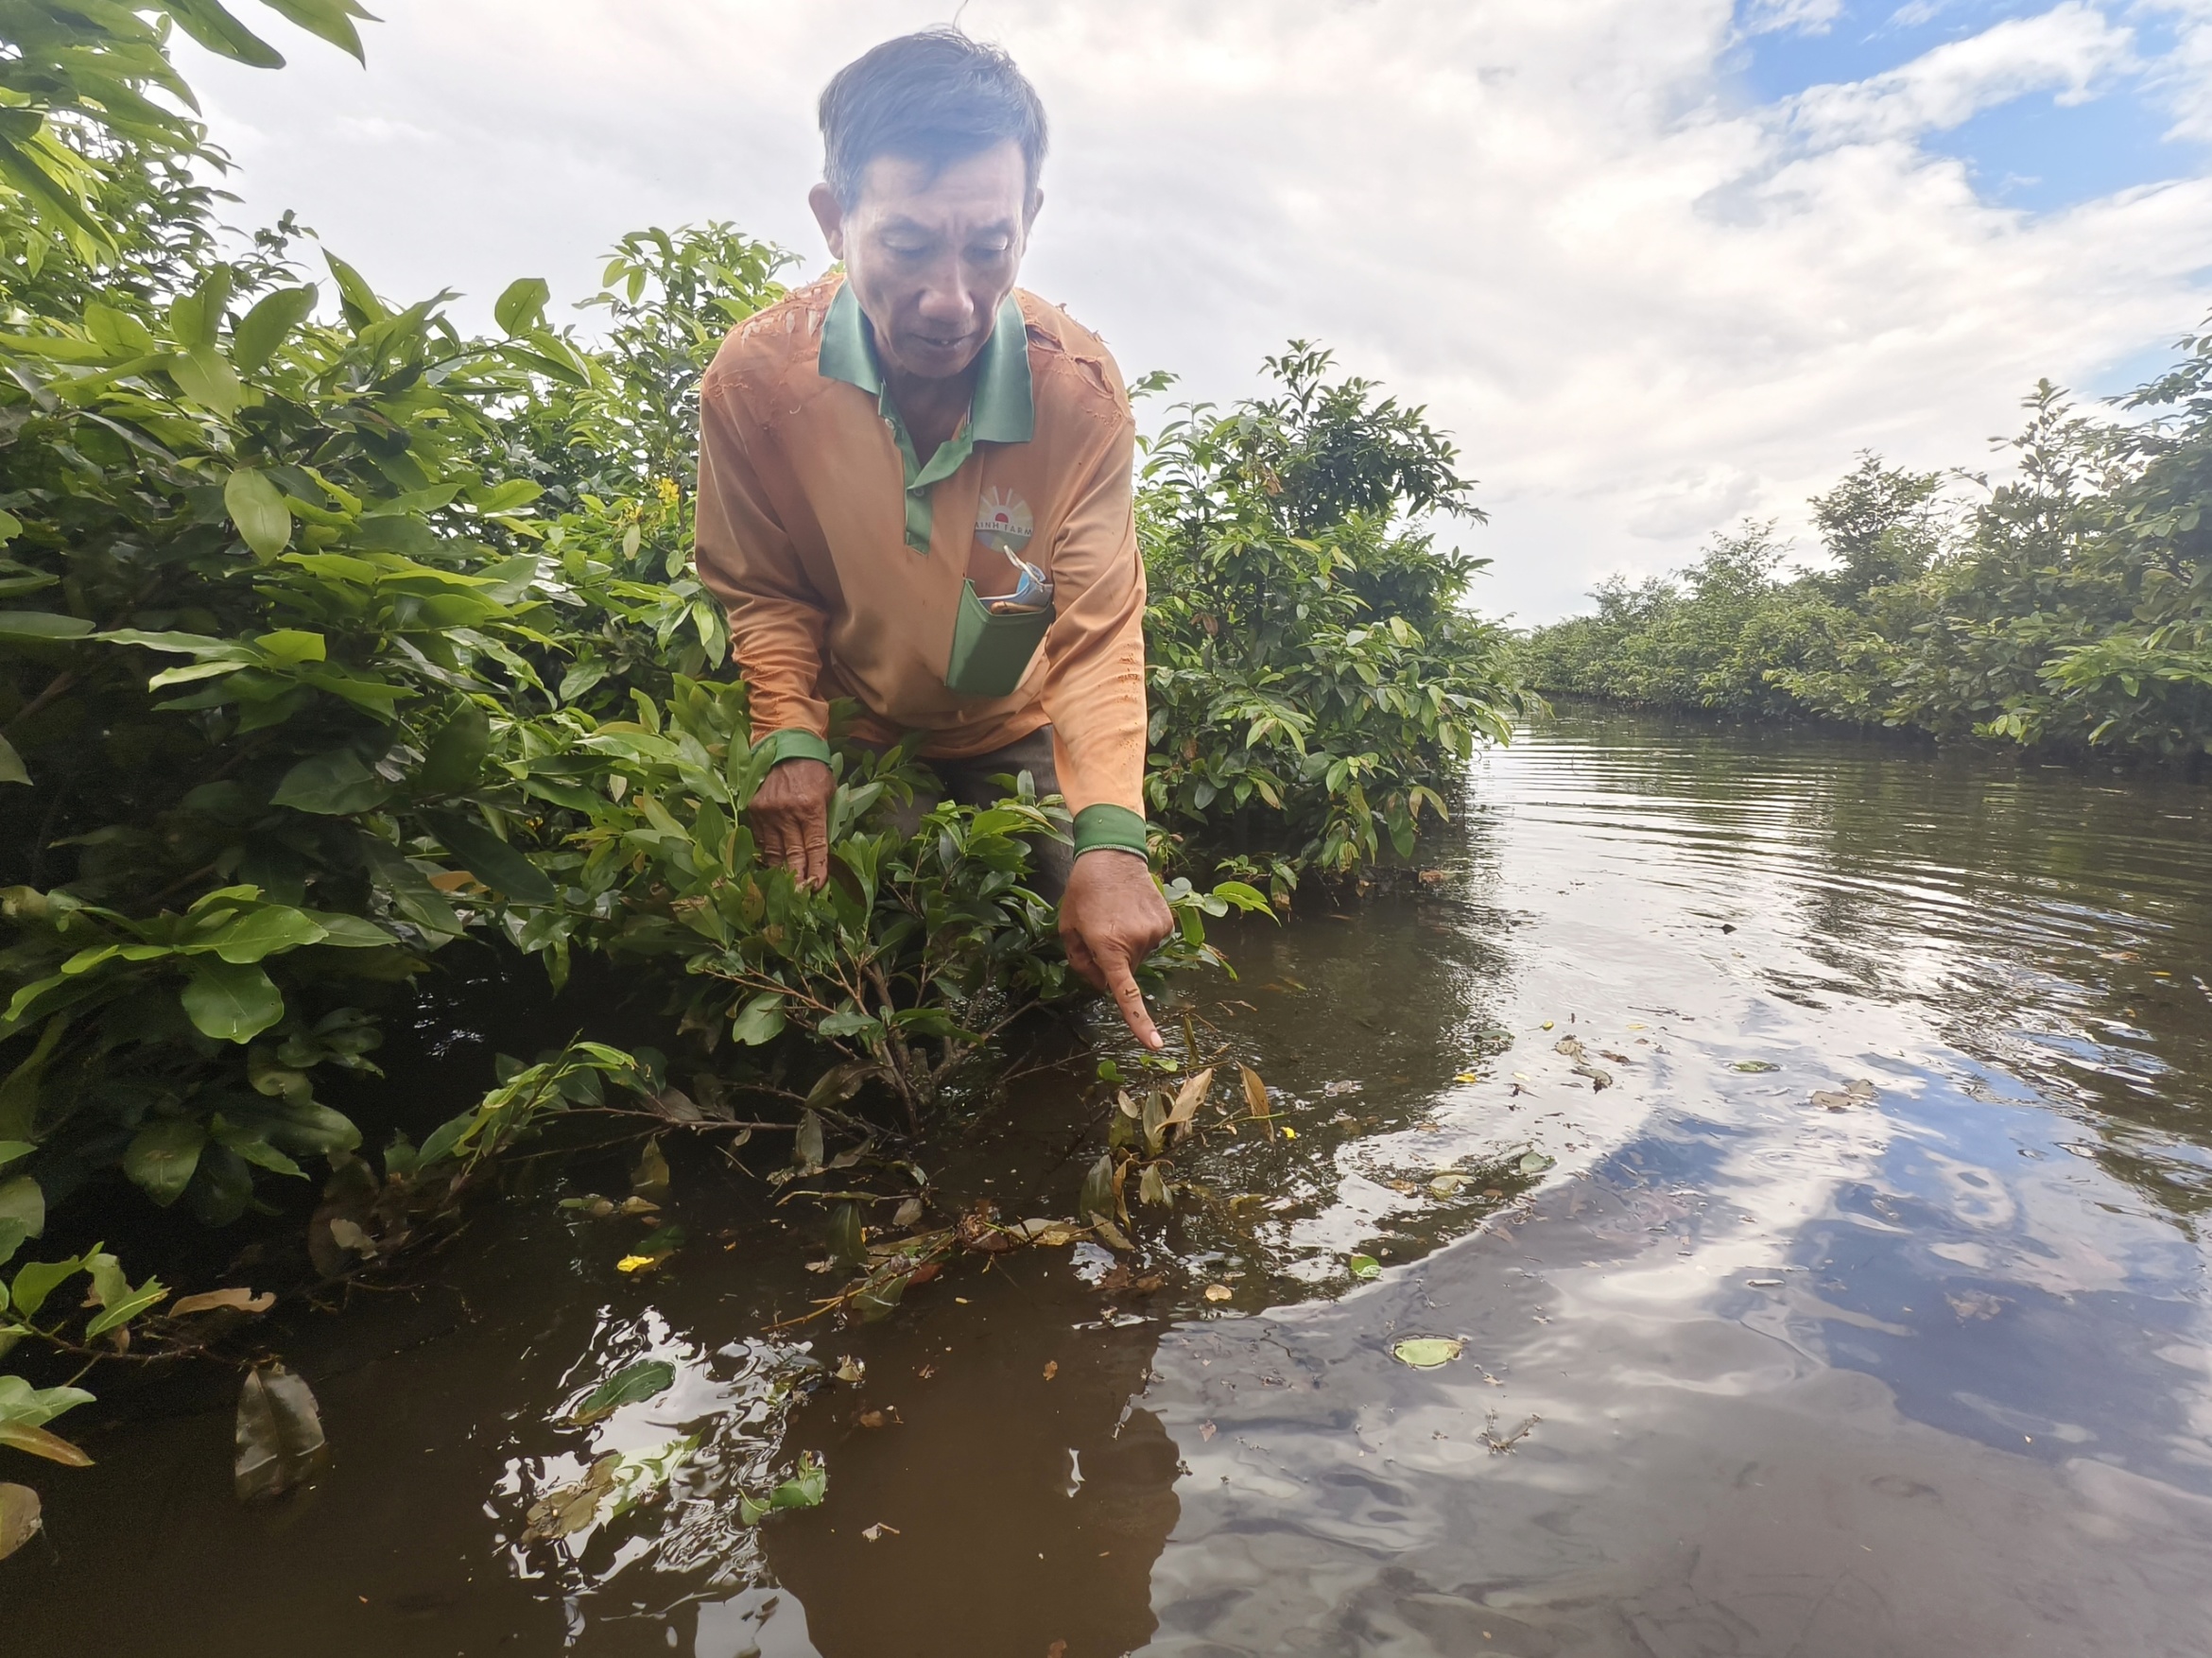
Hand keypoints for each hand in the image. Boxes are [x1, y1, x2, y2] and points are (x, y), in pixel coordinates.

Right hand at [749, 757, 833, 888]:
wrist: (785, 745)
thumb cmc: (813, 770)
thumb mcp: (828, 791)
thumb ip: (825, 819)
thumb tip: (823, 850)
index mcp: (811, 807)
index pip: (815, 847)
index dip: (817, 869)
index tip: (818, 887)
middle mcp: (787, 812)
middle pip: (793, 854)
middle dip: (797, 878)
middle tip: (800, 897)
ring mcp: (767, 812)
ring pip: (773, 851)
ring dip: (780, 872)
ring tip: (785, 888)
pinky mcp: (753, 810)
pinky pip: (760, 840)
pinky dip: (766, 854)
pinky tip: (771, 866)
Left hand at [1058, 849, 1174, 1049]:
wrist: (1113, 854)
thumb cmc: (1084, 891)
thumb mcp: (1068, 927)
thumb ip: (1079, 961)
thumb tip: (1100, 985)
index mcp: (1107, 946)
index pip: (1125, 993)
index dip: (1140, 1023)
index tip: (1155, 1044)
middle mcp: (1135, 942)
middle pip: (1126, 970)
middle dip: (1113, 959)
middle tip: (1101, 929)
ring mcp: (1154, 932)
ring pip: (1139, 955)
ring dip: (1127, 944)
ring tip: (1116, 914)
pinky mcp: (1166, 922)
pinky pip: (1152, 940)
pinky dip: (1141, 932)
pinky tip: (1132, 910)